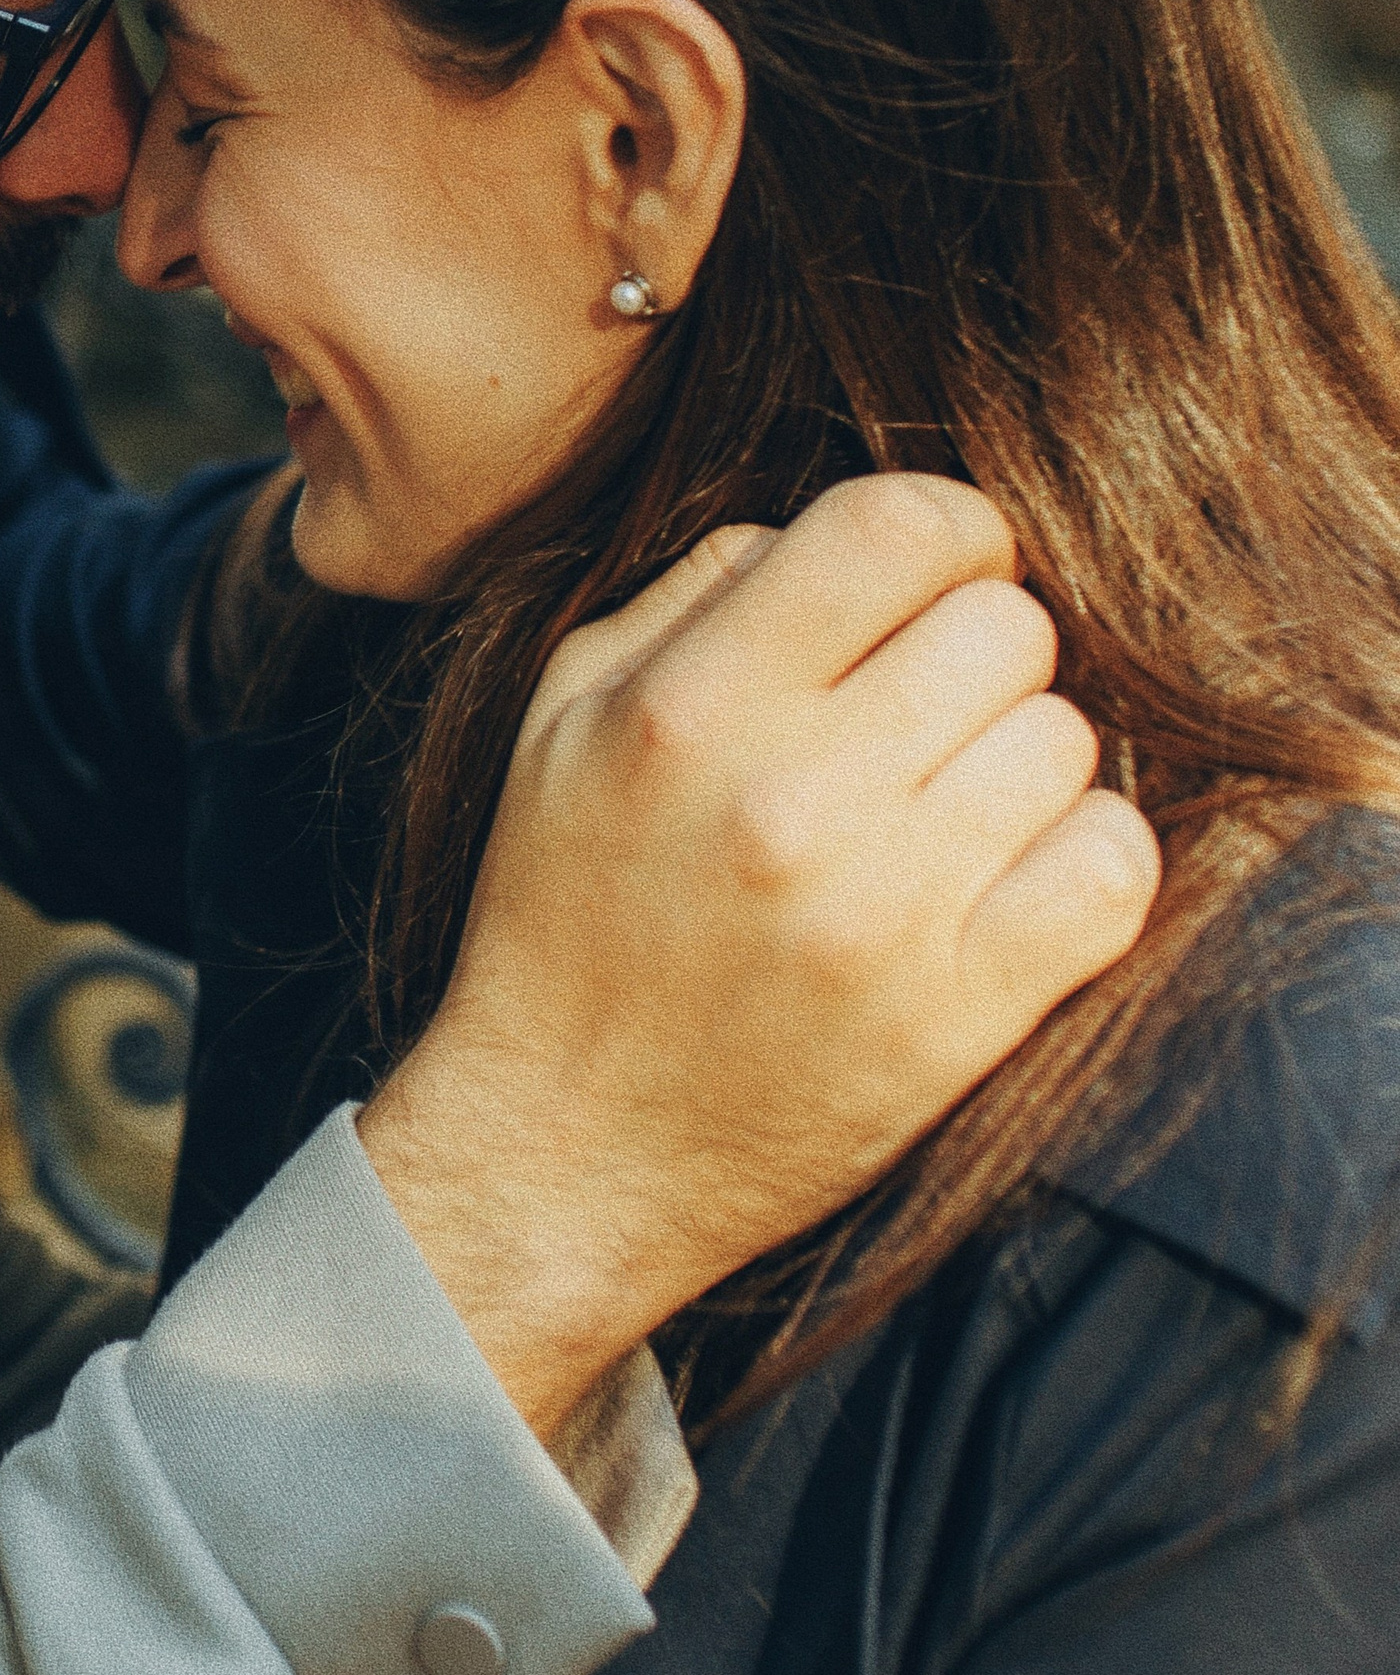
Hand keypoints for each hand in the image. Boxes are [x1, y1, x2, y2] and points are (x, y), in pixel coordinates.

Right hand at [358, 474, 1160, 1432]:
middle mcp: (790, 801)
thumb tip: (826, 535)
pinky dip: (1082, 858)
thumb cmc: (564, 918)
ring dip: (1017, 764)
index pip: (899, 524)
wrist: (562, 1150)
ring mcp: (885, 914)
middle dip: (974, 656)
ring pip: (1067, 740)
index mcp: (688, 708)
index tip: (935, 581)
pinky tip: (1007, 877)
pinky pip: (1112, 868)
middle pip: (1005, 626)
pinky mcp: (959, 1016)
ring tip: (941, 815)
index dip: (949, 531)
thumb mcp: (561, 722)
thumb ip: (690, 594)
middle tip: (920, 721)